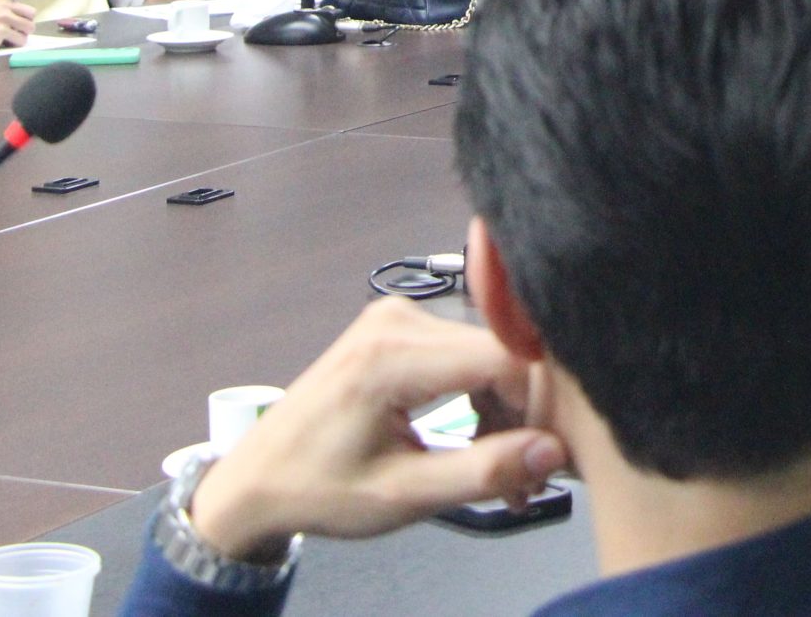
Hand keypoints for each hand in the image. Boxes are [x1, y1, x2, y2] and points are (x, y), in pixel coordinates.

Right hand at [0, 0, 34, 51]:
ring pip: (25, 37)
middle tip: (13, 37)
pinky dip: (7, 47)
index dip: (26, 21)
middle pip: (31, 25)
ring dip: (18, 42)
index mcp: (2, 4)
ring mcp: (1, 24)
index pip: (29, 11)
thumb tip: (16, 22)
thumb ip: (1, 14)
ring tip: (5, 42)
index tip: (19, 27)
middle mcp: (4, 12)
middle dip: (24, 33)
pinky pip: (13, 45)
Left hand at [185, 298, 566, 562]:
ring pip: (490, 354)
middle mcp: (398, 318)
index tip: (550, 459)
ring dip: (505, 411)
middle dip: (523, 417)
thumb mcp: (402, 496)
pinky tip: (478, 440)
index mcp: (391, 354)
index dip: (541, 405)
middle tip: (524, 483)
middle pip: (502, 353)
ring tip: (501, 472)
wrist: (258, 478)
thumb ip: (481, 472)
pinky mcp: (399, 326)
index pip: (506, 356)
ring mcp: (397, 316)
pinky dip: (481, 397)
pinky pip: (466, 353)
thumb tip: (552, 451)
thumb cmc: (319, 490)